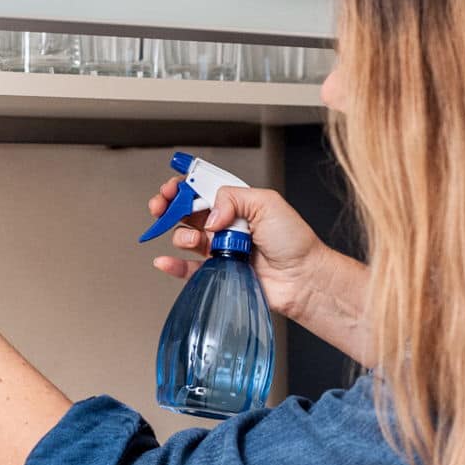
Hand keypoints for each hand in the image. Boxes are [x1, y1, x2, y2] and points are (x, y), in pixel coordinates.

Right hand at [147, 175, 327, 320]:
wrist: (302, 278)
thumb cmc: (294, 241)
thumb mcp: (267, 203)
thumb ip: (233, 197)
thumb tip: (209, 213)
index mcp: (237, 203)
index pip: (202, 189)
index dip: (184, 186)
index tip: (173, 188)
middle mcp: (226, 224)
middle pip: (186, 211)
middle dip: (169, 205)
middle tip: (162, 205)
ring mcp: (220, 248)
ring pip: (185, 237)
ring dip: (181, 235)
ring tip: (196, 241)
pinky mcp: (218, 271)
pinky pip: (188, 268)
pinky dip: (172, 264)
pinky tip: (164, 260)